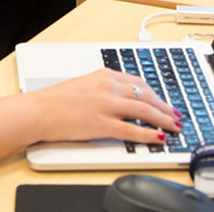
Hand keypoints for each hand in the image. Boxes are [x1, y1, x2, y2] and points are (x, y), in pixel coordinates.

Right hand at [28, 69, 180, 144]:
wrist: (38, 111)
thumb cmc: (56, 101)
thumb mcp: (85, 84)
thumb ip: (105, 89)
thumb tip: (124, 99)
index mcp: (105, 75)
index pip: (139, 82)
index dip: (156, 94)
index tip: (164, 101)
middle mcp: (108, 87)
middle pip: (147, 95)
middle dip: (165, 107)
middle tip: (176, 115)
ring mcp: (106, 105)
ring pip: (145, 111)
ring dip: (164, 119)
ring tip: (174, 126)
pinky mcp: (102, 124)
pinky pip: (133, 130)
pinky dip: (150, 134)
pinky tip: (159, 137)